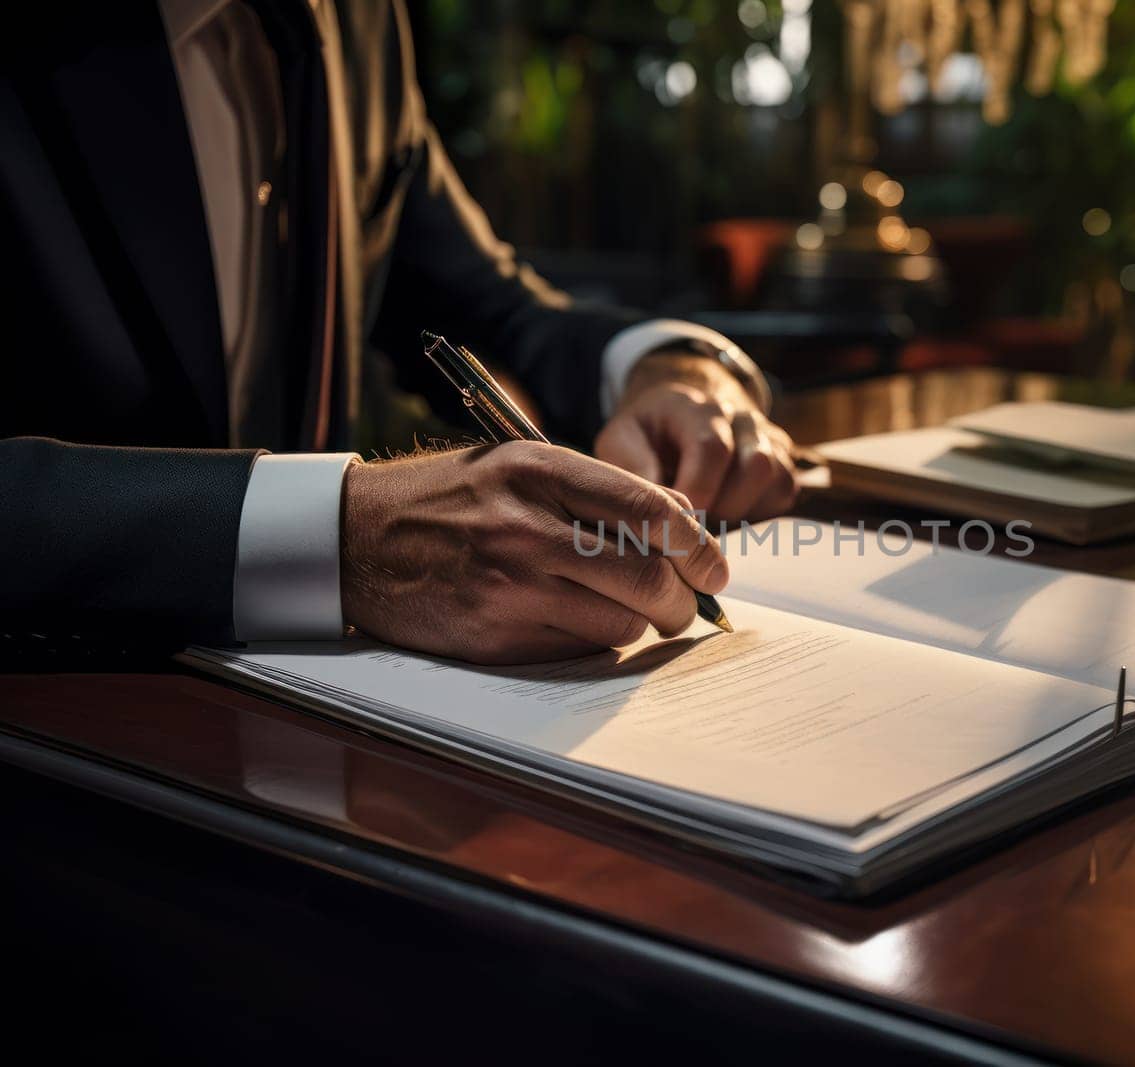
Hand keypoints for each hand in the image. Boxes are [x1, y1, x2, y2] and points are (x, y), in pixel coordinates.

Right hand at [339, 442, 728, 664]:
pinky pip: (578, 650)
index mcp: (539, 470)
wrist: (355, 538)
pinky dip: (591, 641)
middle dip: (682, 601)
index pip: (650, 511)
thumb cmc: (453, 498)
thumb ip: (599, 489)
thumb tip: (685, 522)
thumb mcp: (520, 464)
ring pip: (620, 623)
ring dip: (636, 624)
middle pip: (647, 578)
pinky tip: (570, 620)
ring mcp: (508, 586)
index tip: (715, 568)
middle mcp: (526, 527)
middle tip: (686, 606)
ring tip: (623, 610)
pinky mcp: (493, 636)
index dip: (699, 546)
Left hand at [594, 352, 798, 521]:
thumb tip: (653, 509)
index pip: (713, 447)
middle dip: (724, 507)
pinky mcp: (781, 461)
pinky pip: (785, 492)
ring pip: (779, 479)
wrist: (674, 419)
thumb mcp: (621, 441)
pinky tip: (728, 515)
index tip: (675, 519)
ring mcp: (766, 438)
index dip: (698, 490)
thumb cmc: (645, 437)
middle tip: (692, 524)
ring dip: (744, 512)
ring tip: (709, 521)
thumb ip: (632, 468)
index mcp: (697, 408)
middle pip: (756, 466)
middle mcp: (740, 418)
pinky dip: (760, 513)